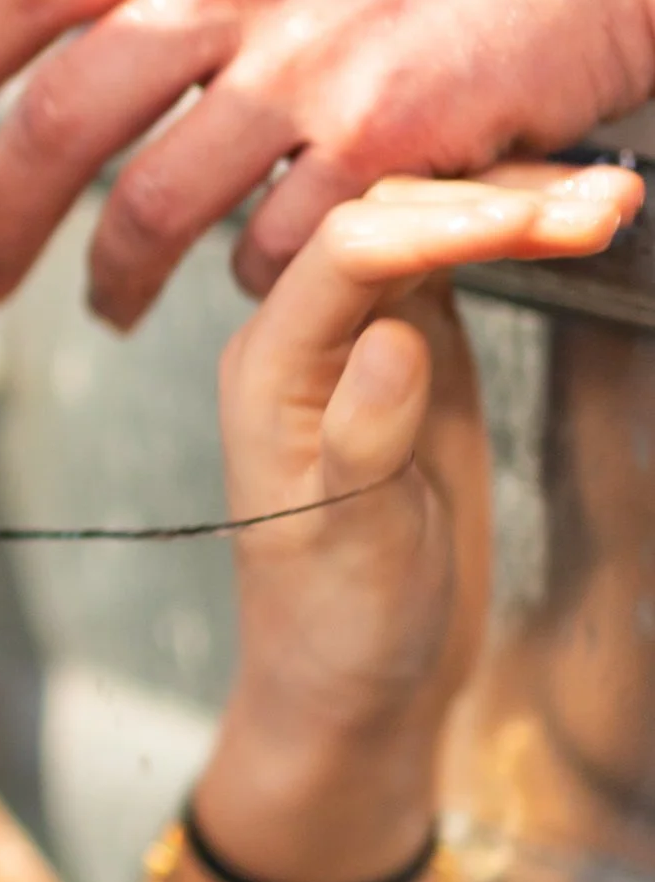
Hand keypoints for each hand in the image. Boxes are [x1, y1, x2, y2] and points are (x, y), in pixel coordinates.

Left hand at [198, 162, 641, 881]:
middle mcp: (305, 332)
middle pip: (392, 217)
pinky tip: (579, 222)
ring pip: (433, 230)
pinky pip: (462, 265)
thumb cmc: (332, 626)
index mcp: (269, 366)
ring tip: (612, 200)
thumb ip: (362, 441)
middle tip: (600, 203)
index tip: (533, 220)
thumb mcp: (347, 546)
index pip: (347, 253)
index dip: (442, 225)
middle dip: (495, 200)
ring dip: (519, 207)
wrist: (356, 682)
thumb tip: (393, 340)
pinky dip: (523, 239)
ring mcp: (362, 334)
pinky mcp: (416, 347)